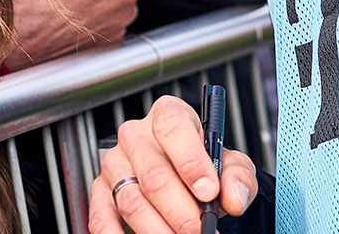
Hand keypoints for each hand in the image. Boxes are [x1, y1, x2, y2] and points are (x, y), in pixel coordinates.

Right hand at [90, 94, 255, 233]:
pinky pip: (102, 217)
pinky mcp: (101, 191)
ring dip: (159, 230)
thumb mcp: (231, 165)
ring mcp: (114, 164)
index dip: (190, 161)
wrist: (189, 183)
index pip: (171, 127)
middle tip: (199, 230)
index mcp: (168, 115)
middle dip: (181, 212)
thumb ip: (237, 177)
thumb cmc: (206, 168)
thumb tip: (233, 197)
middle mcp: (136, 136)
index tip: (208, 191)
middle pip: (154, 175)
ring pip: (132, 202)